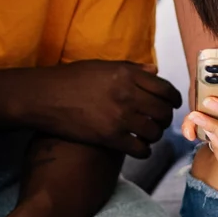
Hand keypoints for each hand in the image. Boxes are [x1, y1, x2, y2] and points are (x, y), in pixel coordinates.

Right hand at [23, 61, 179, 156]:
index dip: (173, 99)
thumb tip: (155, 70)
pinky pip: (140, 149)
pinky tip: (137, 147)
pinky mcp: (110, 137)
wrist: (44, 97)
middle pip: (164, 112)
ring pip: (155, 132)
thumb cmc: (71, 79)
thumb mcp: (103, 66)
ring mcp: (119, 117)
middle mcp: (127, 94)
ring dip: (154, 135)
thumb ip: (131, 68)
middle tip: (158, 122)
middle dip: (165, 119)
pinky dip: (143, 150)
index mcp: (127, 74)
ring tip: (146, 134)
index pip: (166, 89)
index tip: (172, 105)